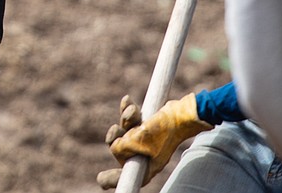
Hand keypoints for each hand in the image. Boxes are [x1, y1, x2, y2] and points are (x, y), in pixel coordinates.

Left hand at [96, 93, 211, 188]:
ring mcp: (146, 141)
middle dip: (115, 136)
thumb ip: (122, 147)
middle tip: (116, 128)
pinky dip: (127, 111)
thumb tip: (114, 145)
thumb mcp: (139, 140)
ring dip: (124, 119)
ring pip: (124, 132)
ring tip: (132, 111)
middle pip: (120, 149)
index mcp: (147, 166)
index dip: (113, 178)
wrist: (180, 113)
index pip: (128, 176)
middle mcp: (145, 155)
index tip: (101, 181)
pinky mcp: (146, 126)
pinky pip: (130, 120)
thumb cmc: (163, 130)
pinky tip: (127, 100)